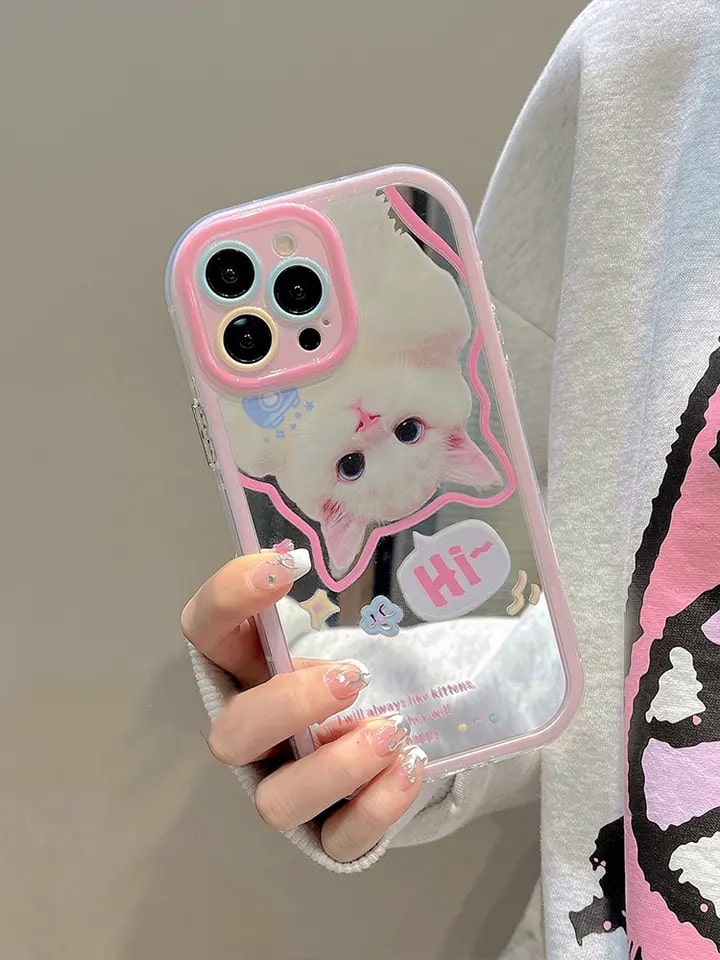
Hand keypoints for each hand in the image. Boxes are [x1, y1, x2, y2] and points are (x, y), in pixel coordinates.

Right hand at [181, 550, 426, 861]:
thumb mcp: (329, 632)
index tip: (286, 566)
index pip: (205, 631)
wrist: (388, 735)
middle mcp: (254, 738)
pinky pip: (340, 839)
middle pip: (231, 735)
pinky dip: (378, 805)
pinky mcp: (327, 835)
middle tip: (353, 677)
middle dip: (289, 706)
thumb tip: (309, 558)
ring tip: (393, 731)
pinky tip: (411, 763)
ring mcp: (285, 790)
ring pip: (275, 803)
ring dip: (336, 767)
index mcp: (244, 673)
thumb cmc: (349, 674)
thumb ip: (325, 606)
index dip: (228, 598)